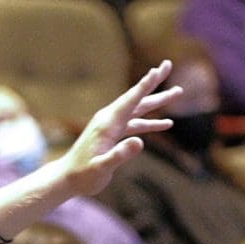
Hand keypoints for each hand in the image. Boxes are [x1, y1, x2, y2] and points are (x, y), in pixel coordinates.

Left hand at [60, 60, 181, 197]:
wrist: (67, 178)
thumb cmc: (83, 175)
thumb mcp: (101, 168)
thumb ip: (119, 155)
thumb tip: (140, 142)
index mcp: (108, 123)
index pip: (131, 100)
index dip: (145, 85)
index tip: (158, 69)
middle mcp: (109, 120)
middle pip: (136, 98)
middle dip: (153, 82)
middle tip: (168, 64)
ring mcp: (110, 126)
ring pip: (138, 110)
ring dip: (156, 101)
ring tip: (178, 92)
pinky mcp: (111, 135)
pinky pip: (134, 124)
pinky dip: (150, 123)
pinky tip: (166, 124)